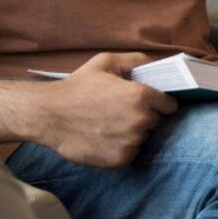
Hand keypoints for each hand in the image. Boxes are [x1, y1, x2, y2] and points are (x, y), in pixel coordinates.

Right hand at [39, 52, 176, 167]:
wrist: (48, 115)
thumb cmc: (76, 86)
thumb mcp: (105, 62)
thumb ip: (134, 59)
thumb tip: (156, 62)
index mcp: (140, 96)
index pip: (169, 105)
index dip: (159, 103)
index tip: (147, 103)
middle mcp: (140, 120)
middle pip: (156, 122)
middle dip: (145, 117)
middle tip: (122, 113)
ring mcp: (131, 141)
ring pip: (144, 138)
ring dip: (134, 133)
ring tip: (111, 125)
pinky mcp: (120, 159)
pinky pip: (132, 153)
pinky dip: (123, 148)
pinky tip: (106, 138)